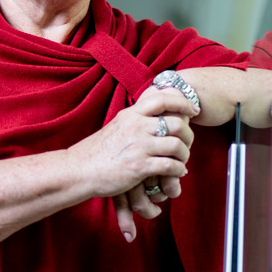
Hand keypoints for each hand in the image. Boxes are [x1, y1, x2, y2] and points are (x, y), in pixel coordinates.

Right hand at [67, 86, 196, 241]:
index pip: (162, 98)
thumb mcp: (116, 126)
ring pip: (177, 145)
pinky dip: (178, 171)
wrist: (78, 171)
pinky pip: (170, 166)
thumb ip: (134, 119)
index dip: (182, 102)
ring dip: (184, 155)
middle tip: (188, 143)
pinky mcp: (139, 166)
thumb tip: (151, 112)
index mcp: (131, 114)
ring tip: (182, 161)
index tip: (193, 110)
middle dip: (188, 134)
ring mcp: (138, 146)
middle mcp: (136, 126)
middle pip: (176, 122)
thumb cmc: (97, 152)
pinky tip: (176, 174)